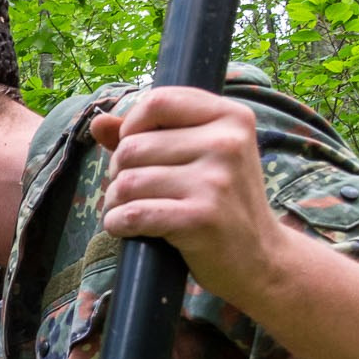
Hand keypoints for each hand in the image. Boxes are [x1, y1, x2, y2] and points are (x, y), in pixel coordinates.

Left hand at [90, 87, 289, 306]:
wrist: (260, 258)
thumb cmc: (220, 203)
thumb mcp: (198, 158)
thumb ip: (149, 135)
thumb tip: (99, 122)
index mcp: (231, 117)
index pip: (158, 101)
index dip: (132, 126)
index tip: (137, 152)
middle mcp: (227, 143)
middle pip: (132, 147)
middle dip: (118, 173)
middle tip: (136, 192)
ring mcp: (216, 180)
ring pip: (126, 182)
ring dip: (115, 202)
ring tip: (132, 211)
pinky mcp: (201, 218)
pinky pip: (132, 214)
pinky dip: (117, 223)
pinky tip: (127, 228)